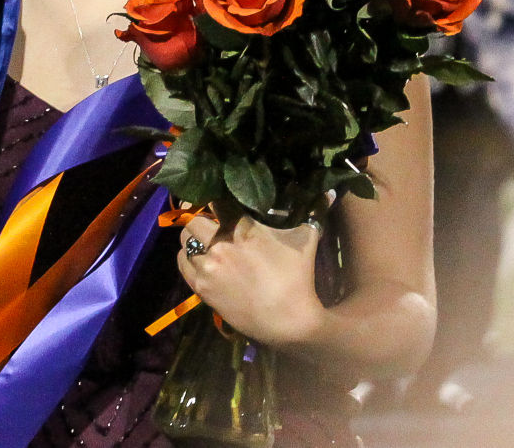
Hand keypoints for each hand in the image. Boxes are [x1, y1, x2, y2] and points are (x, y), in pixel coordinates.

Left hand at [177, 212, 326, 347]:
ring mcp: (208, 265)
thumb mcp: (305, 240)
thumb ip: (314, 213)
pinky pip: (182, 262)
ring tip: (205, 244)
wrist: (289, 322)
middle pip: (194, 219)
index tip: (219, 205)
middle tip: (213, 228)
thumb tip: (330, 192)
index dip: (215, 200)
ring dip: (193, 239)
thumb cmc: (298, 278)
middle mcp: (220, 243)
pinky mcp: (201, 286)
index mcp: (242, 227)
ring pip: (185, 240)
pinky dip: (187, 258)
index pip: (215, 200)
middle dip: (203, 221)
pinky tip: (200, 260)